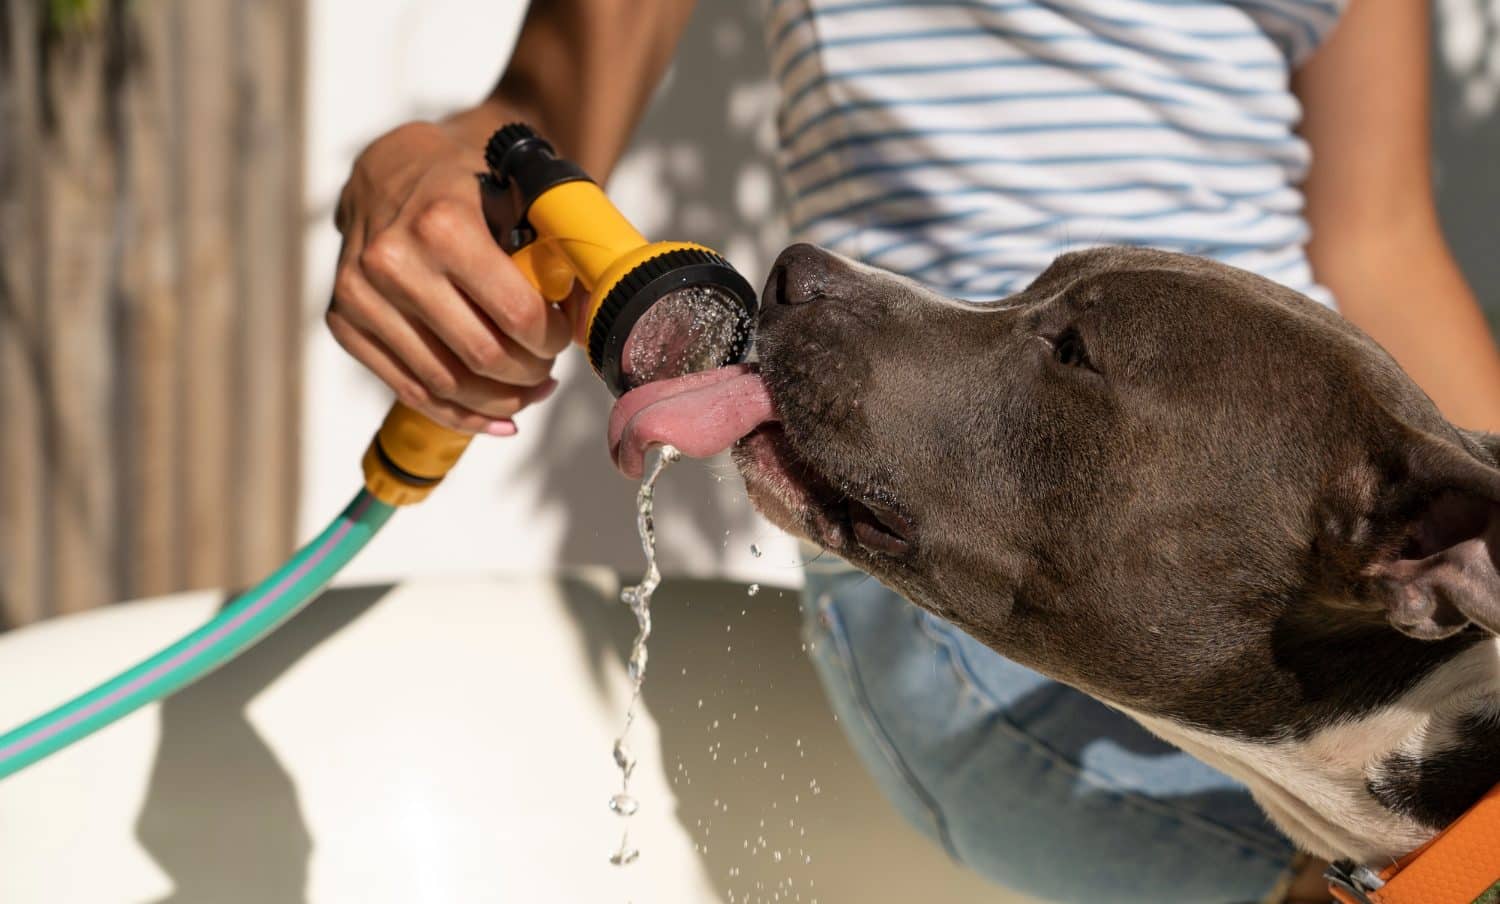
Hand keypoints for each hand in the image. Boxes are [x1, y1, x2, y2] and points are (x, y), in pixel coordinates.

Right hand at [327, 118, 581, 434]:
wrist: (387, 169)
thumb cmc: (463, 183)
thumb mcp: (514, 192)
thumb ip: (554, 246)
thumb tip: (594, 311)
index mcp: (441, 224)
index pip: (516, 314)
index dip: (552, 338)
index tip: (563, 337)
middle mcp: (392, 262)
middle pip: (482, 356)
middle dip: (529, 373)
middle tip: (548, 370)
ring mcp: (360, 296)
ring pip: (446, 384)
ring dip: (500, 400)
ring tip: (530, 393)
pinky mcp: (343, 322)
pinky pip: (410, 391)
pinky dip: (460, 415)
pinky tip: (497, 418)